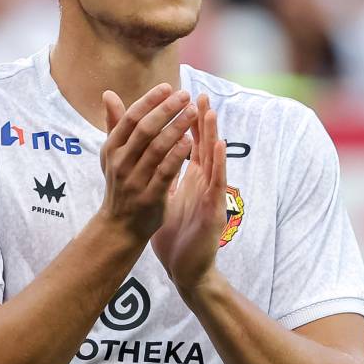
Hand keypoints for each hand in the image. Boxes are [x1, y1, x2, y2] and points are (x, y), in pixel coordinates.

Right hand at [98, 85, 196, 240]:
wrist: (119, 227)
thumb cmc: (120, 184)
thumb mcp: (112, 155)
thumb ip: (115, 124)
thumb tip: (108, 94)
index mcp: (111, 149)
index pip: (131, 118)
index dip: (149, 101)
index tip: (168, 87)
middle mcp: (120, 163)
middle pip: (145, 130)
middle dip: (166, 110)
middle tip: (185, 96)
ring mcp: (134, 181)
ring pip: (156, 148)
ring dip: (176, 127)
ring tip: (193, 113)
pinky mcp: (149, 197)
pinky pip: (165, 172)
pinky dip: (177, 155)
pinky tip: (190, 141)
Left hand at [151, 93, 227, 293]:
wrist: (184, 269)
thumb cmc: (175, 235)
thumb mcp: (161, 197)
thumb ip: (156, 174)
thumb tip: (143, 157)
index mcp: (192, 180)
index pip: (190, 145)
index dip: (186, 123)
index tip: (179, 100)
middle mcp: (204, 183)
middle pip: (205, 146)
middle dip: (202, 121)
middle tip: (200, 95)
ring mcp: (212, 195)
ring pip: (214, 160)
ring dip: (214, 135)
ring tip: (211, 112)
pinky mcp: (216, 210)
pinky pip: (218, 183)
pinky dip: (220, 163)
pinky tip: (219, 147)